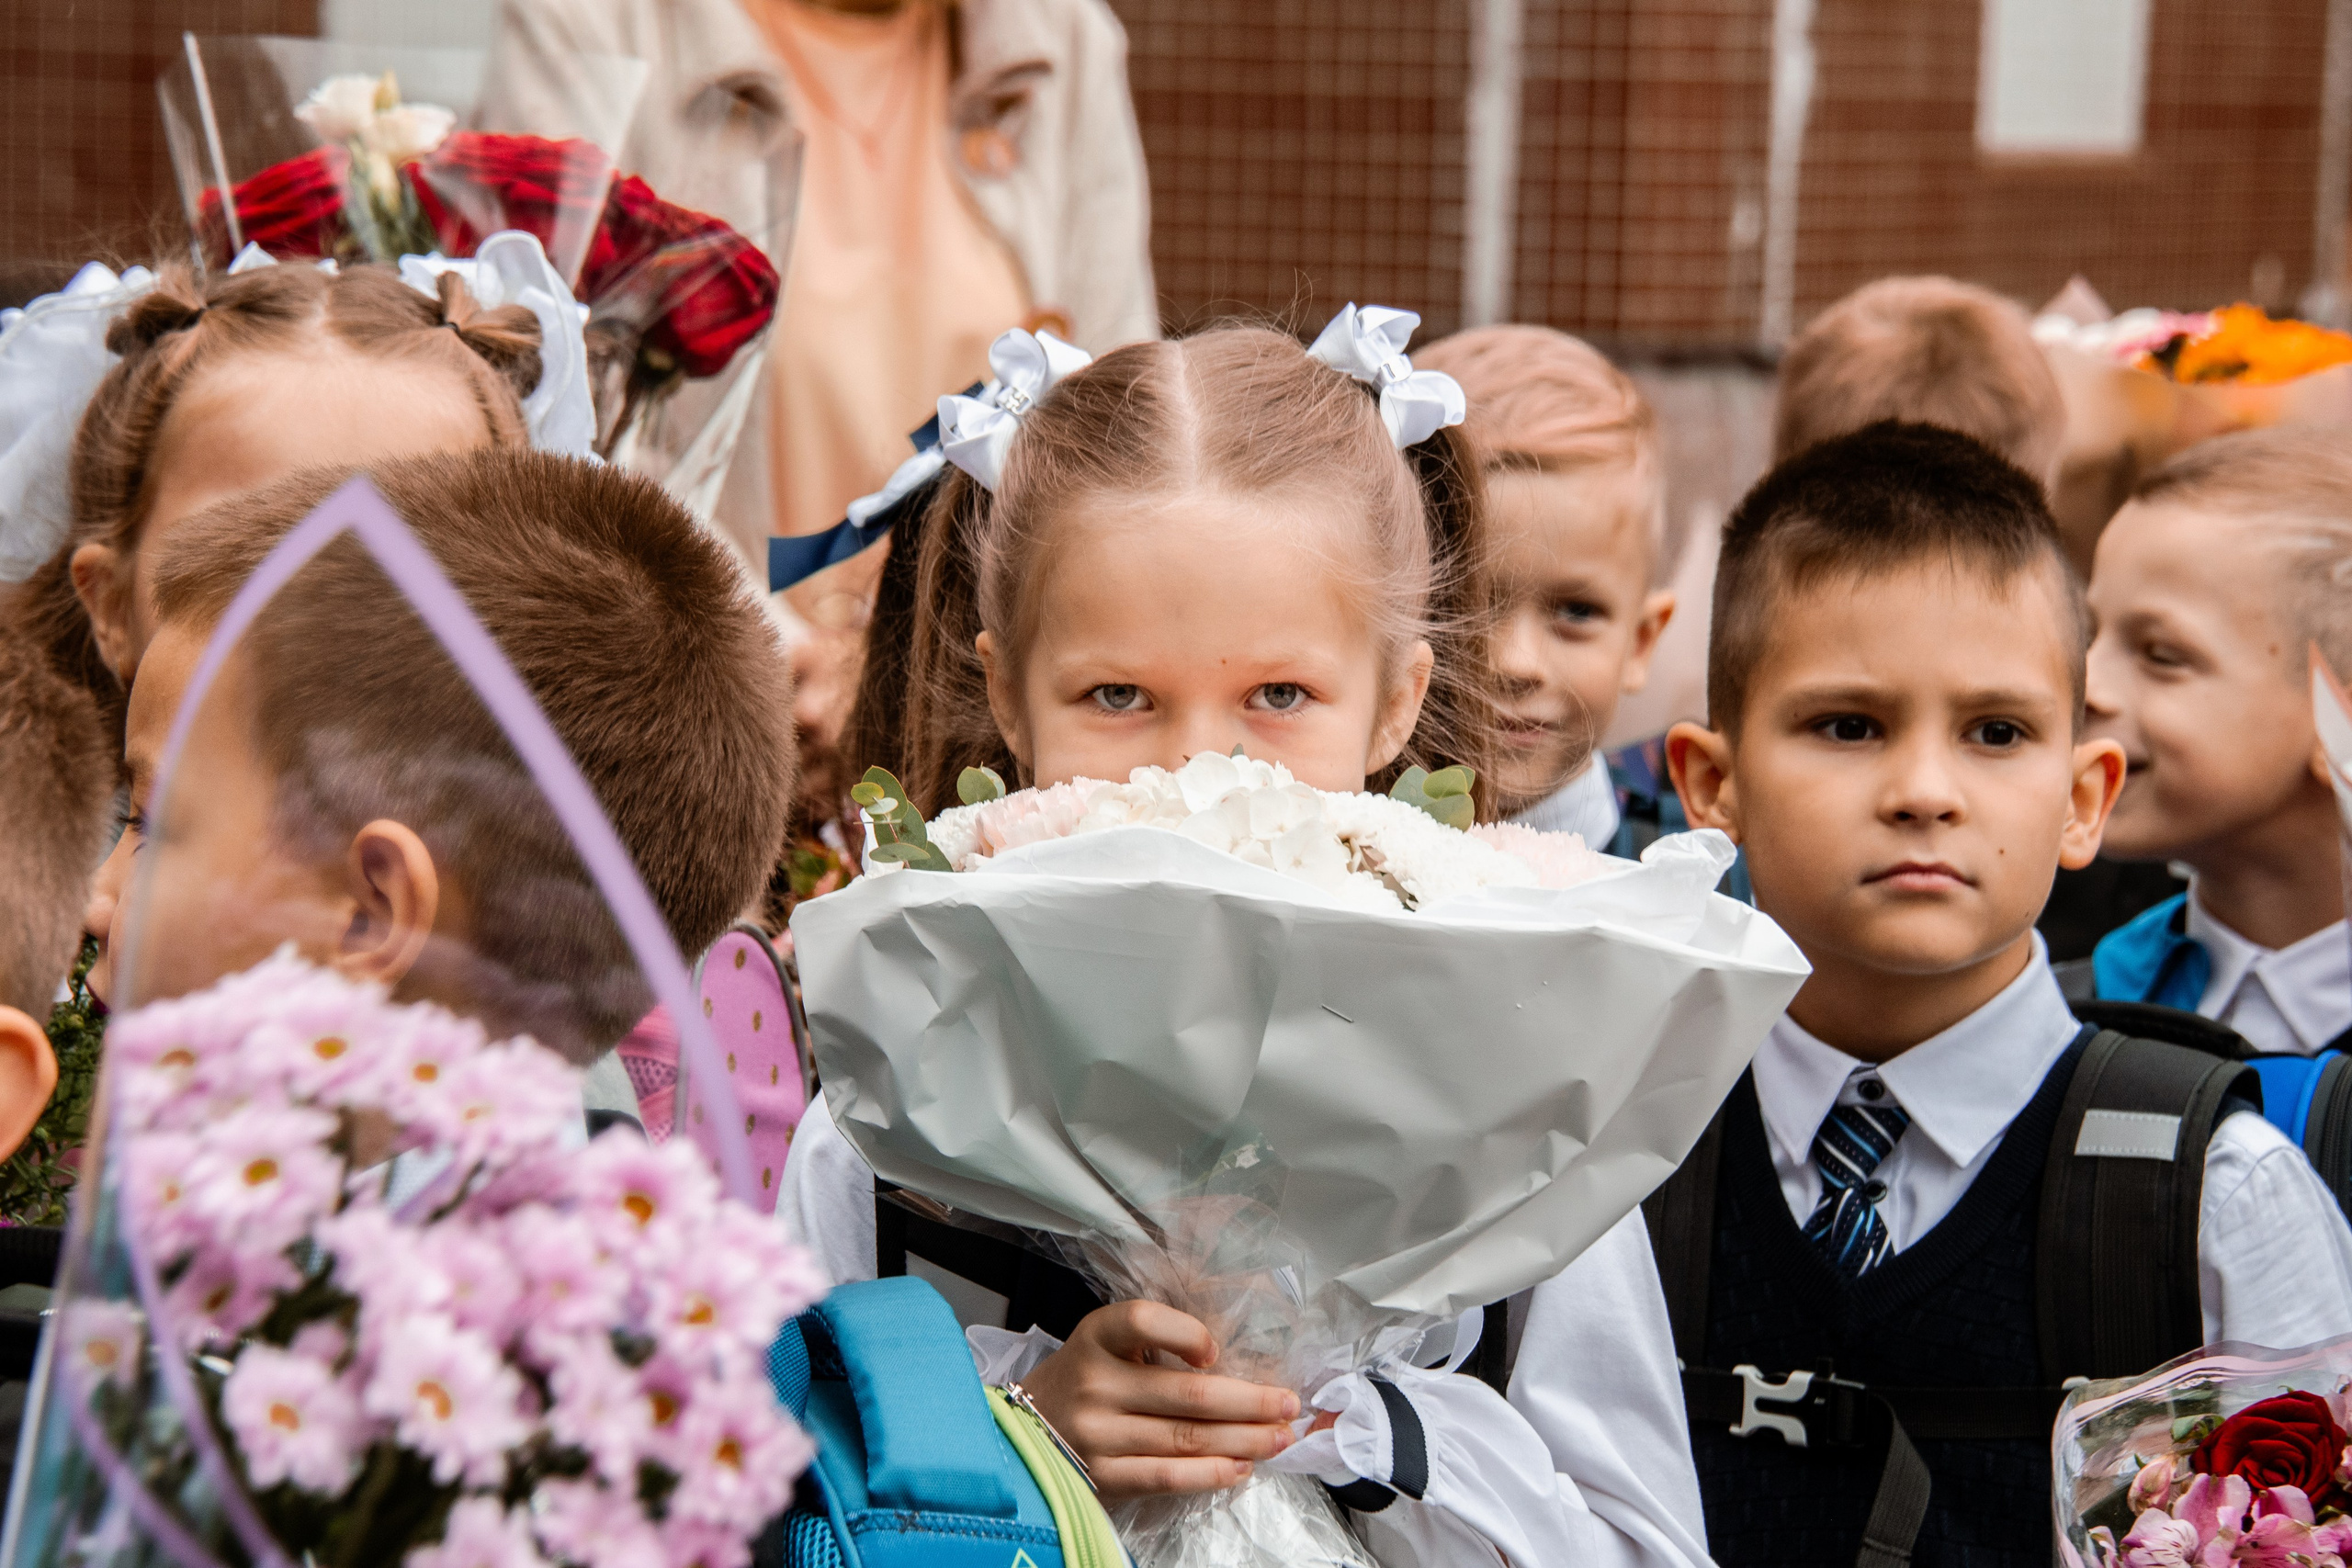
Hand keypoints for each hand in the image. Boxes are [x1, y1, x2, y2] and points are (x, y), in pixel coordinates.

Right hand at [1020, 1300, 1299, 1497]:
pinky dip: (1210, 1473)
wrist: (1022, 1433)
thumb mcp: (1105, 1346)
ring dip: (1243, 1440)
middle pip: (1188, 1394)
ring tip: (1278, 1437)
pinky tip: (1240, 1467)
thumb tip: (1234, 1366)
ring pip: (1186, 1438)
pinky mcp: (1102, 1476)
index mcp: (1096, 1337)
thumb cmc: (1082, 1381)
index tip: (1216, 1350)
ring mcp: (1096, 1434)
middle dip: (1251, 1401)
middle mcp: (1094, 1383)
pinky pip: (1167, 1475)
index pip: (1143, 1320)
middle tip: (1289, 1405)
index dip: (1187, 1333)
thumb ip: (1155, 1345)